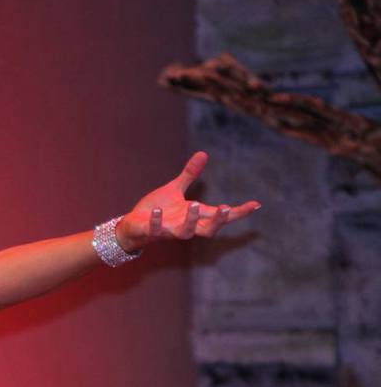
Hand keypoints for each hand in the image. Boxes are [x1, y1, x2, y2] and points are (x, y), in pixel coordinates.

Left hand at [115, 151, 259, 251]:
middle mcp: (185, 226)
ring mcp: (168, 231)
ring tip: (195, 204)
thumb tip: (203, 153)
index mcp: (194, 216)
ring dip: (191, 220)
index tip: (256, 205)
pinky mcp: (150, 232)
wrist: (132, 226)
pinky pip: (156, 229)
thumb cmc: (157, 210)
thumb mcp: (175, 189)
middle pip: (208, 229)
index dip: (238, 212)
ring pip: (185, 233)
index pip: (220, 216)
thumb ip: (189, 175)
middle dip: (218, 220)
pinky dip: (157, 221)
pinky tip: (158, 211)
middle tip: (226, 207)